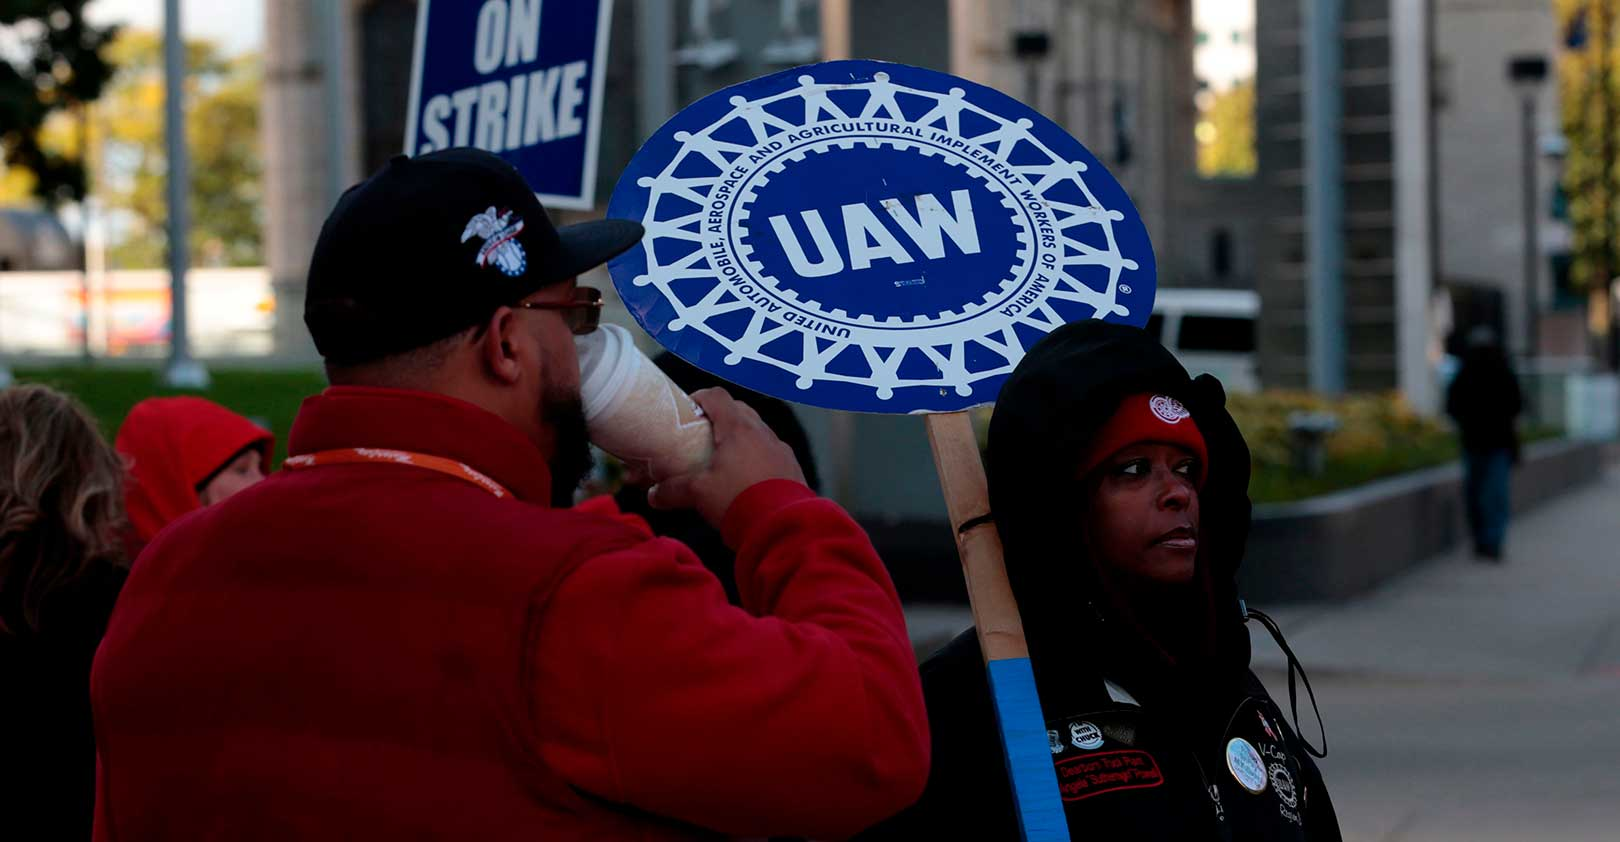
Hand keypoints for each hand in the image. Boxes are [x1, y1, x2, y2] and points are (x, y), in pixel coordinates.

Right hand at [647, 387, 806, 526]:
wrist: (782, 526)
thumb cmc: (739, 500)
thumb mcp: (699, 494)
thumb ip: (673, 490)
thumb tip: (653, 495)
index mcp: (738, 429)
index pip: (717, 396)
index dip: (700, 398)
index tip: (689, 409)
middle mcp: (762, 432)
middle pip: (739, 411)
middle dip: (720, 417)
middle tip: (703, 434)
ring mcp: (780, 449)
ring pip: (758, 432)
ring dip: (741, 438)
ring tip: (725, 458)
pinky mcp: (792, 467)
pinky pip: (771, 452)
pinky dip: (757, 456)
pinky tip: (748, 478)